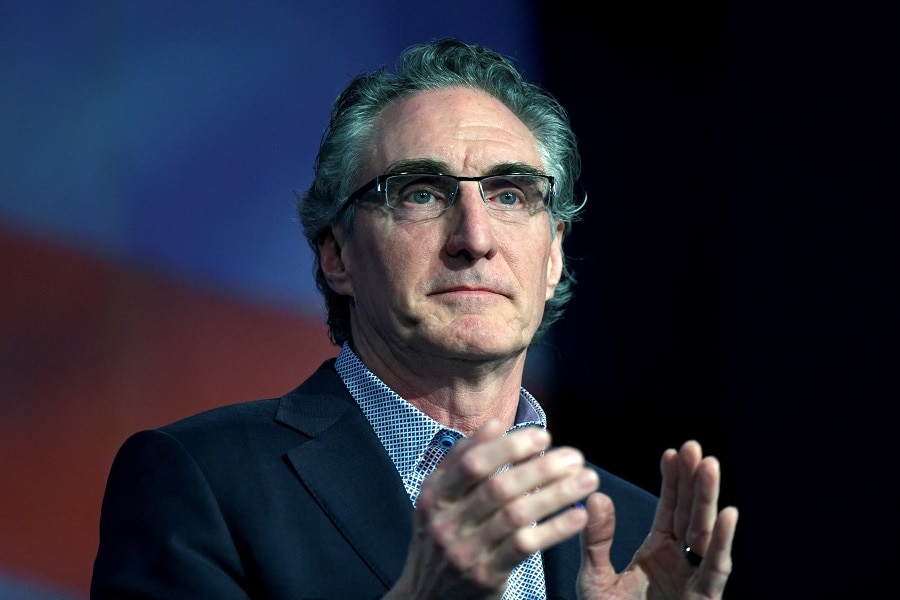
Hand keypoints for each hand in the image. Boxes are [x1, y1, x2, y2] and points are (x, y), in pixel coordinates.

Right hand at [385, 420, 599, 598]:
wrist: (426, 597)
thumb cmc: (443, 537)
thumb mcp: (438, 500)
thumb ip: (461, 461)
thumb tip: (495, 424)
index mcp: (434, 496)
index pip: (473, 463)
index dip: (510, 447)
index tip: (544, 437)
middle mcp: (446, 523)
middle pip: (499, 488)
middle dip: (542, 468)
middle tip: (575, 456)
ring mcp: (465, 551)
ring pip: (517, 515)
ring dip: (557, 494)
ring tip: (587, 480)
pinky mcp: (485, 576)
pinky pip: (526, 547)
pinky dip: (554, 529)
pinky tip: (578, 516)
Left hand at [577, 440, 738, 598]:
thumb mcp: (594, 578)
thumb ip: (596, 540)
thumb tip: (596, 496)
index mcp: (658, 551)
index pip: (670, 508)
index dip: (673, 481)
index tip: (673, 451)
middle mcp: (681, 562)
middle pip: (692, 514)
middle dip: (694, 482)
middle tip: (695, 447)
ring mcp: (694, 580)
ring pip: (706, 533)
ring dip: (709, 499)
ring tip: (709, 465)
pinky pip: (716, 569)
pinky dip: (722, 541)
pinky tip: (728, 512)